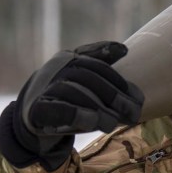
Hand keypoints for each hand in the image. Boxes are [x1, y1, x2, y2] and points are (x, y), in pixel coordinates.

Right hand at [0, 41, 144, 170]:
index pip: (98, 66)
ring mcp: (44, 87)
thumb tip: (124, 48)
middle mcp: (55, 68)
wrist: (32, 118)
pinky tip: (93, 122)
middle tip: (134, 113)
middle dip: (114, 96)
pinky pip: (56, 109)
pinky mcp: (36, 109)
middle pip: (87, 78)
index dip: (120, 82)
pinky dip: (76, 114)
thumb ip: (103, 65)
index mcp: (69, 58)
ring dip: (98, 108)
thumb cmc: (67, 96)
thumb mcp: (84, 79)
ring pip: (72, 92)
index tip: (139, 99)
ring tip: (114, 123)